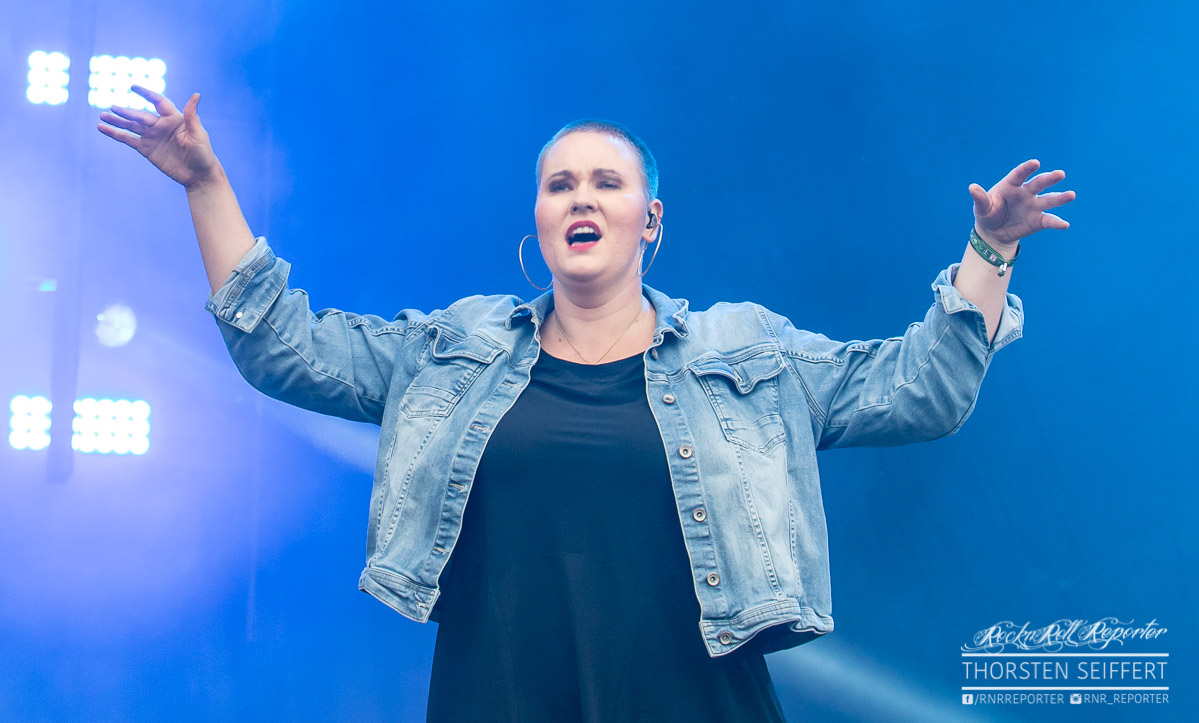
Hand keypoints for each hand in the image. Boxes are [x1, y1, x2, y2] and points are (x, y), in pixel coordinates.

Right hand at [97, 86, 219, 189]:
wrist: (199, 175)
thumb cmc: (203, 154)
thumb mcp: (198, 134)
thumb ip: (192, 115)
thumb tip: (196, 94)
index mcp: (174, 118)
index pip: (158, 102)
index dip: (146, 94)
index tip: (133, 87)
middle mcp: (160, 125)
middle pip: (141, 115)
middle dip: (127, 112)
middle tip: (113, 108)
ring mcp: (152, 137)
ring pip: (131, 126)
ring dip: (117, 121)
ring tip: (102, 115)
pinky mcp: (146, 149)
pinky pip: (128, 139)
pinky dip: (115, 134)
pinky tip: (102, 128)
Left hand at [969, 159, 1075, 246]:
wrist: (994, 232)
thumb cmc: (988, 214)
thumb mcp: (982, 207)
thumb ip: (980, 198)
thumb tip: (972, 187)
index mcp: (1011, 185)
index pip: (1019, 175)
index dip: (1027, 168)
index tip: (1035, 163)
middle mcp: (1026, 193)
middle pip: (1039, 184)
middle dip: (1049, 179)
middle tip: (1060, 174)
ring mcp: (1034, 206)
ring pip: (1049, 199)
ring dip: (1060, 197)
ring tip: (1071, 195)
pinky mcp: (1039, 220)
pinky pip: (1050, 220)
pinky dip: (1057, 223)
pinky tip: (1065, 225)